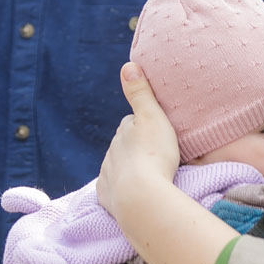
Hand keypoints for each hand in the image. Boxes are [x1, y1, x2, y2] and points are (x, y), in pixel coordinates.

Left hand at [95, 63, 179, 217]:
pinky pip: (113, 189)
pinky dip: (121, 189)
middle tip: (156, 156)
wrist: (141, 198)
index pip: (132, 122)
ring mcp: (107, 174)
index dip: (144, 126)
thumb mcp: (152, 117)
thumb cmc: (153, 155)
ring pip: (118, 166)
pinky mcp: (106, 195)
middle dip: (136, 148)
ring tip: (149, 177)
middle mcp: (111, 150)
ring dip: (130, 169)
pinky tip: (133, 193)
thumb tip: (127, 65)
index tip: (157, 133)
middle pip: (124, 145)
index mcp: (123, 130)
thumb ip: (140, 93)